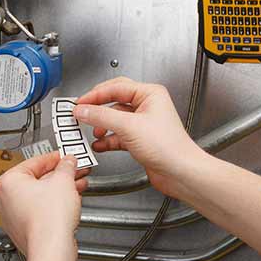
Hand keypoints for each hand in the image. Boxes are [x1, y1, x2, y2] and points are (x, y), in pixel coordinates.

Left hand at [0, 152, 87, 256]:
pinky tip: (70, 200)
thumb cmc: (48, 218)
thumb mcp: (63, 180)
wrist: (51, 248)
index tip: (64, 157)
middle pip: (37, 180)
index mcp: (8, 182)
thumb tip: (68, 162)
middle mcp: (6, 199)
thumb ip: (66, 166)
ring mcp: (14, 216)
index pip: (34, 162)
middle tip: (72, 170)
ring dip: (60, 189)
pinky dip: (54, 204)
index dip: (54, 158)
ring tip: (76, 184)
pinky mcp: (25, 229)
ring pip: (40, 196)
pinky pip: (40, 210)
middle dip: (59, 175)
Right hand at [75, 77, 203, 199]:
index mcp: (149, 94)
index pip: (115, 87)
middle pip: (114, 100)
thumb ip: (102, 116)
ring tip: (91, 131)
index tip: (79, 103)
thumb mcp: (128, 127)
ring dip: (102, 125)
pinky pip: (118, 134)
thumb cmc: (168, 147)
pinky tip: (99, 145)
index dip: (95, 95)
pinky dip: (108, 139)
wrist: (181, 173)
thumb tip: (82, 110)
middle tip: (81, 112)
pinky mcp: (140, 139)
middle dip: (97, 108)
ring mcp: (143, 122)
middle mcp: (147, 105)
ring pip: (115, 118)